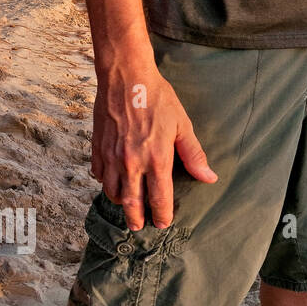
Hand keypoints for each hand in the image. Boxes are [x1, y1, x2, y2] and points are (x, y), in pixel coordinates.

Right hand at [92, 53, 216, 229]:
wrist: (126, 79)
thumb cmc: (158, 100)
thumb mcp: (183, 126)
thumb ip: (194, 155)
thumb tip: (209, 178)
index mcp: (156, 158)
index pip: (159, 197)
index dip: (161, 214)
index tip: (163, 223)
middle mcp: (131, 162)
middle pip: (131, 201)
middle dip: (136, 217)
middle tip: (138, 226)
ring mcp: (111, 156)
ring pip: (112, 191)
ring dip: (120, 202)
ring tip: (127, 208)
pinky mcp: (97, 147)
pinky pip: (100, 174)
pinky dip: (106, 183)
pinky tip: (113, 184)